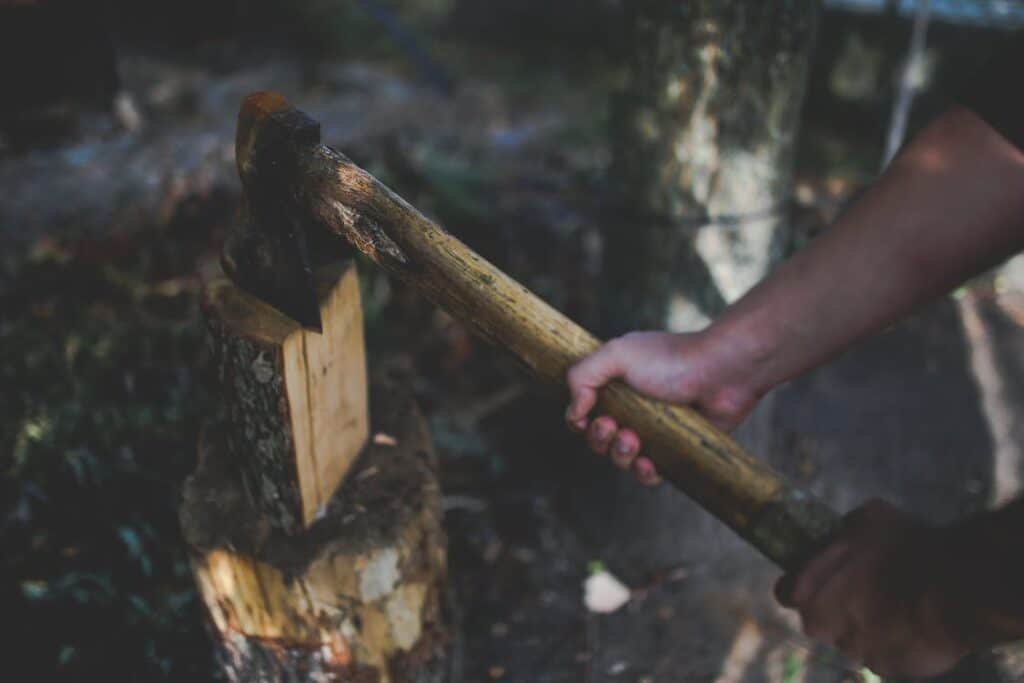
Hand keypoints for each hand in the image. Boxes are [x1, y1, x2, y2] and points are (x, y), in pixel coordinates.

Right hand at [565, 330, 764, 484]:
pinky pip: (650, 473)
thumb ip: (582, 376)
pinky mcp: (675, 450)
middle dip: (599, 438)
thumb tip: (574, 412)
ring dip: (619, 455)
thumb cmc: (671, 359)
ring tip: (633, 440)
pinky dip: (643, 473)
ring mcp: (655, 431)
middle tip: (614, 426)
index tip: (588, 417)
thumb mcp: (617, 354)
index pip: (585, 411)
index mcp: (617, 384)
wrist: (722, 373)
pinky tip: (648, 463)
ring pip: (622, 458)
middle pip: (600, 439)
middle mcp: (634, 408)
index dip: (580, 420)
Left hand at [776, 500, 969, 676]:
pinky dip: (895, 642)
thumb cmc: (907, 546)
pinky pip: (885, 654)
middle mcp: (825, 627)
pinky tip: (913, 622)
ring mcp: (856, 650)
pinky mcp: (888, 668)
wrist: (955, 587)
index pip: (787, 593)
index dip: (801, 585)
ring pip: (854, 639)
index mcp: (809, 591)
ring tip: (897, 603)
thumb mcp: (867, 518)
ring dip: (867, 625)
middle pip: (821, 620)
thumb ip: (843, 531)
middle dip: (836, 607)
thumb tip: (843, 533)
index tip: (819, 578)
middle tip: (865, 589)